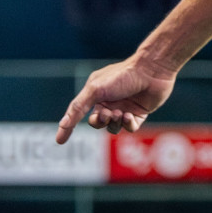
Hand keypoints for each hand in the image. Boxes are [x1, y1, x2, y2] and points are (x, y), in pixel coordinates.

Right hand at [56, 56, 175, 143]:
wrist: (151, 71)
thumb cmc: (122, 77)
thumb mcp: (95, 90)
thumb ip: (78, 107)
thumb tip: (62, 125)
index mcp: (96, 94)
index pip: (79, 114)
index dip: (69, 127)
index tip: (59, 141)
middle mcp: (109, 102)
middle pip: (98, 123)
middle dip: (101, 122)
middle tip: (108, 113)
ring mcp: (124, 108)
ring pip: (113, 128)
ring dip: (115, 123)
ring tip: (120, 113)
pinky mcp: (139, 114)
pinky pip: (129, 128)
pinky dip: (128, 125)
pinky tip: (130, 116)